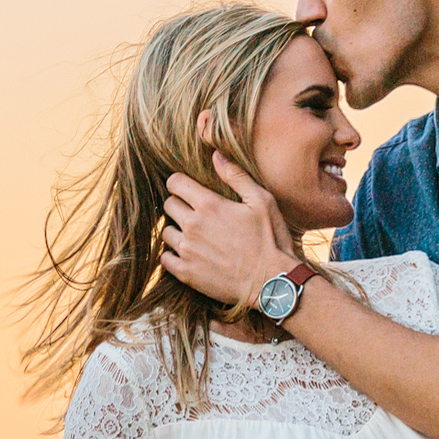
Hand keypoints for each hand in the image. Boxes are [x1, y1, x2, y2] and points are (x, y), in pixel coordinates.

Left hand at [160, 153, 296, 305]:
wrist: (272, 283)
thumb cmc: (271, 241)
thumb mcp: (263, 202)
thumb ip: (237, 177)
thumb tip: (217, 155)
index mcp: (209, 205)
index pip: (175, 183)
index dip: (181, 183)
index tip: (189, 190)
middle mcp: (192, 225)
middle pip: (168, 205)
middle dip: (179, 205)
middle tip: (197, 214)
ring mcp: (187, 250)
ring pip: (166, 232)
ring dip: (177, 231)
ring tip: (196, 237)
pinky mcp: (186, 273)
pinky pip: (165, 258)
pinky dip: (174, 255)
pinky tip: (191, 255)